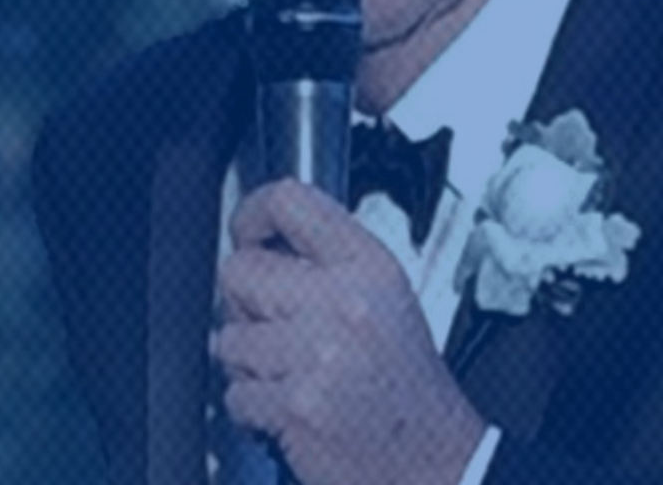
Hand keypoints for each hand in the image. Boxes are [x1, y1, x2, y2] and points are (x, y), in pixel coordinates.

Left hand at [214, 180, 485, 484]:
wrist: (434, 460)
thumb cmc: (407, 388)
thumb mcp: (387, 303)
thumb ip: (330, 268)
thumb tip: (260, 250)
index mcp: (370, 267)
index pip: (291, 203)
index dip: (252, 213)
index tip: (246, 233)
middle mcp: (345, 302)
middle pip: (239, 271)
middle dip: (244, 306)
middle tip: (275, 330)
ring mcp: (318, 354)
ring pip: (228, 339)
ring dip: (248, 366)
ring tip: (292, 377)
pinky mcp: (295, 404)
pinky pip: (236, 394)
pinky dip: (254, 410)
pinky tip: (292, 410)